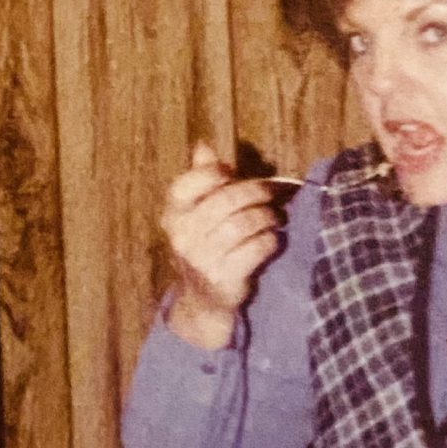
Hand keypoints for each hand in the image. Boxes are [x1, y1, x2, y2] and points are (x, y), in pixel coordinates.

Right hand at [161, 141, 285, 348]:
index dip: (213, 174)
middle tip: (271, 192)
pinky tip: (271, 240)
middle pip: (227, 200)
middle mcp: (183, 236)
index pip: (187, 184)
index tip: (230, 174)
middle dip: (256, 191)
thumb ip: (202, 180)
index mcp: (173, 216)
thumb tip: (204, 146)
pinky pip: (256, 247)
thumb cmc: (206, 248)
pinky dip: (270, 240)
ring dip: (267, 216)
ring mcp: (201, 259)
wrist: (204, 301)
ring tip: (274, 218)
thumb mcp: (198, 214)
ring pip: (245, 223)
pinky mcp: (224, 278)